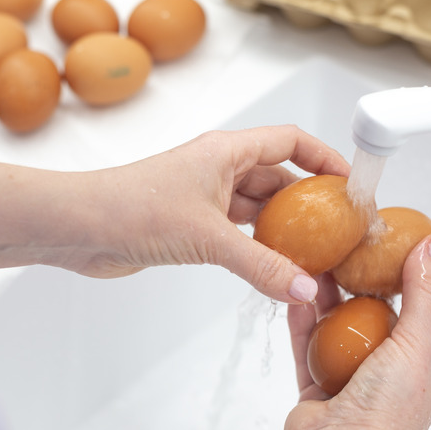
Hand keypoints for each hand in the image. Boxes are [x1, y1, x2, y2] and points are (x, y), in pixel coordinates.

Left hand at [67, 125, 349, 303]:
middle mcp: (218, 169)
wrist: (80, 228)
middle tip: (339, 230)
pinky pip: (237, 232)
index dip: (324, 157)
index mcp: (226, 151)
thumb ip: (261, 265)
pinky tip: (276, 267)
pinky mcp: (192, 224)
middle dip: (309, 202)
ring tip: (316, 254)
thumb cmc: (133, 209)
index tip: (350, 184)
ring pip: (257, 208)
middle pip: (278, 177)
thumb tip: (304, 288)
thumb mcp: (209, 237)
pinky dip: (258, 247)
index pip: (290, 141)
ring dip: (283, 229)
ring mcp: (205, 197)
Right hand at [285, 234, 430, 429]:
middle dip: (360, 282)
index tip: (394, 242)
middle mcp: (386, 371)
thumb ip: (422, 295)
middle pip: (373, 315)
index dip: (410, 274)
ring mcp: (350, 378)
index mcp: (421, 366)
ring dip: (326, 297)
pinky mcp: (316, 385)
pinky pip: (306, 345)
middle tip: (348, 248)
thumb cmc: (387, 414)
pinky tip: (297, 294)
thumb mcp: (416, 345)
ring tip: (317, 264)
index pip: (421, 310)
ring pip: (336, 328)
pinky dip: (301, 320)